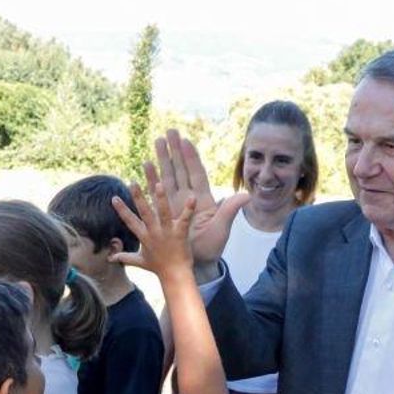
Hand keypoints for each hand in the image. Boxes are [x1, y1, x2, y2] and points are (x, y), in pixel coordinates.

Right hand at [110, 179, 194, 279]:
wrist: (175, 276)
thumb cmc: (159, 267)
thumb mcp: (139, 261)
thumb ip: (125, 257)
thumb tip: (110, 259)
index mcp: (144, 236)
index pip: (130, 221)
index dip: (121, 209)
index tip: (113, 197)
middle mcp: (154, 232)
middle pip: (144, 212)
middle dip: (138, 197)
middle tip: (133, 182)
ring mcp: (167, 232)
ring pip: (163, 212)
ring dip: (161, 198)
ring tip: (158, 184)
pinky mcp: (180, 233)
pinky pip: (185, 219)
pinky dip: (189, 209)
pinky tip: (192, 197)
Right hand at [145, 130, 247, 269]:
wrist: (198, 262)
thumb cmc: (212, 247)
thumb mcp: (222, 228)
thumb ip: (230, 210)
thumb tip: (247, 195)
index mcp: (203, 199)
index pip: (196, 173)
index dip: (191, 157)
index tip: (185, 140)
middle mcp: (189, 197)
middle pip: (181, 169)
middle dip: (175, 150)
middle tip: (169, 131)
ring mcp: (176, 202)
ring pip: (169, 176)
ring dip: (163, 159)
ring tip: (157, 141)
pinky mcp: (166, 211)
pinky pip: (157, 191)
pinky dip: (152, 178)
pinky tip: (146, 165)